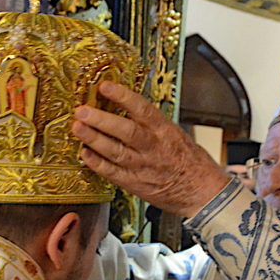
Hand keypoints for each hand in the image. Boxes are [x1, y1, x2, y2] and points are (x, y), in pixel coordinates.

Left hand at [72, 81, 230, 216]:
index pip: (142, 109)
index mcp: (165, 131)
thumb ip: (151, 123)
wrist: (202, 192)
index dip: (122, 97)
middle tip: (82, 110)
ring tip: (77, 127)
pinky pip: (112, 173)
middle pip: (125, 131)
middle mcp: (153, 148)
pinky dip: (96, 164)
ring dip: (94, 139)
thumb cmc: (190, 162)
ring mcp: (143, 167)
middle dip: (101, 120)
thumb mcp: (175, 134)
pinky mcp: (135, 184)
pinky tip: (84, 153)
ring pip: (115, 151)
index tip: (105, 86)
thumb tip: (124, 106)